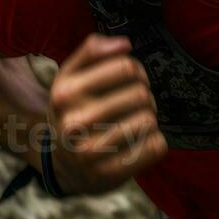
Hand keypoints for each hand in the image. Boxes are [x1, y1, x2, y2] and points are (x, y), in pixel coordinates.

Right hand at [45, 33, 167, 194]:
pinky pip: (155, 147)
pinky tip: (139, 144)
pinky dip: (154, 143)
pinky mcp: (110, 174)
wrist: (63, 165)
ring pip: (149, 120)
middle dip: (144, 97)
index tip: (130, 80)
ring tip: (136, 123)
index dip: (136, 71)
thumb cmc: (75, 111)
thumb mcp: (71, 76)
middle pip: (141, 94)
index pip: (126, 67)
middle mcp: (74, 122)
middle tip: (135, 106)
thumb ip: (93, 51)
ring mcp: (90, 152)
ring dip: (149, 120)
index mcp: (65, 92)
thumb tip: (124, 44)